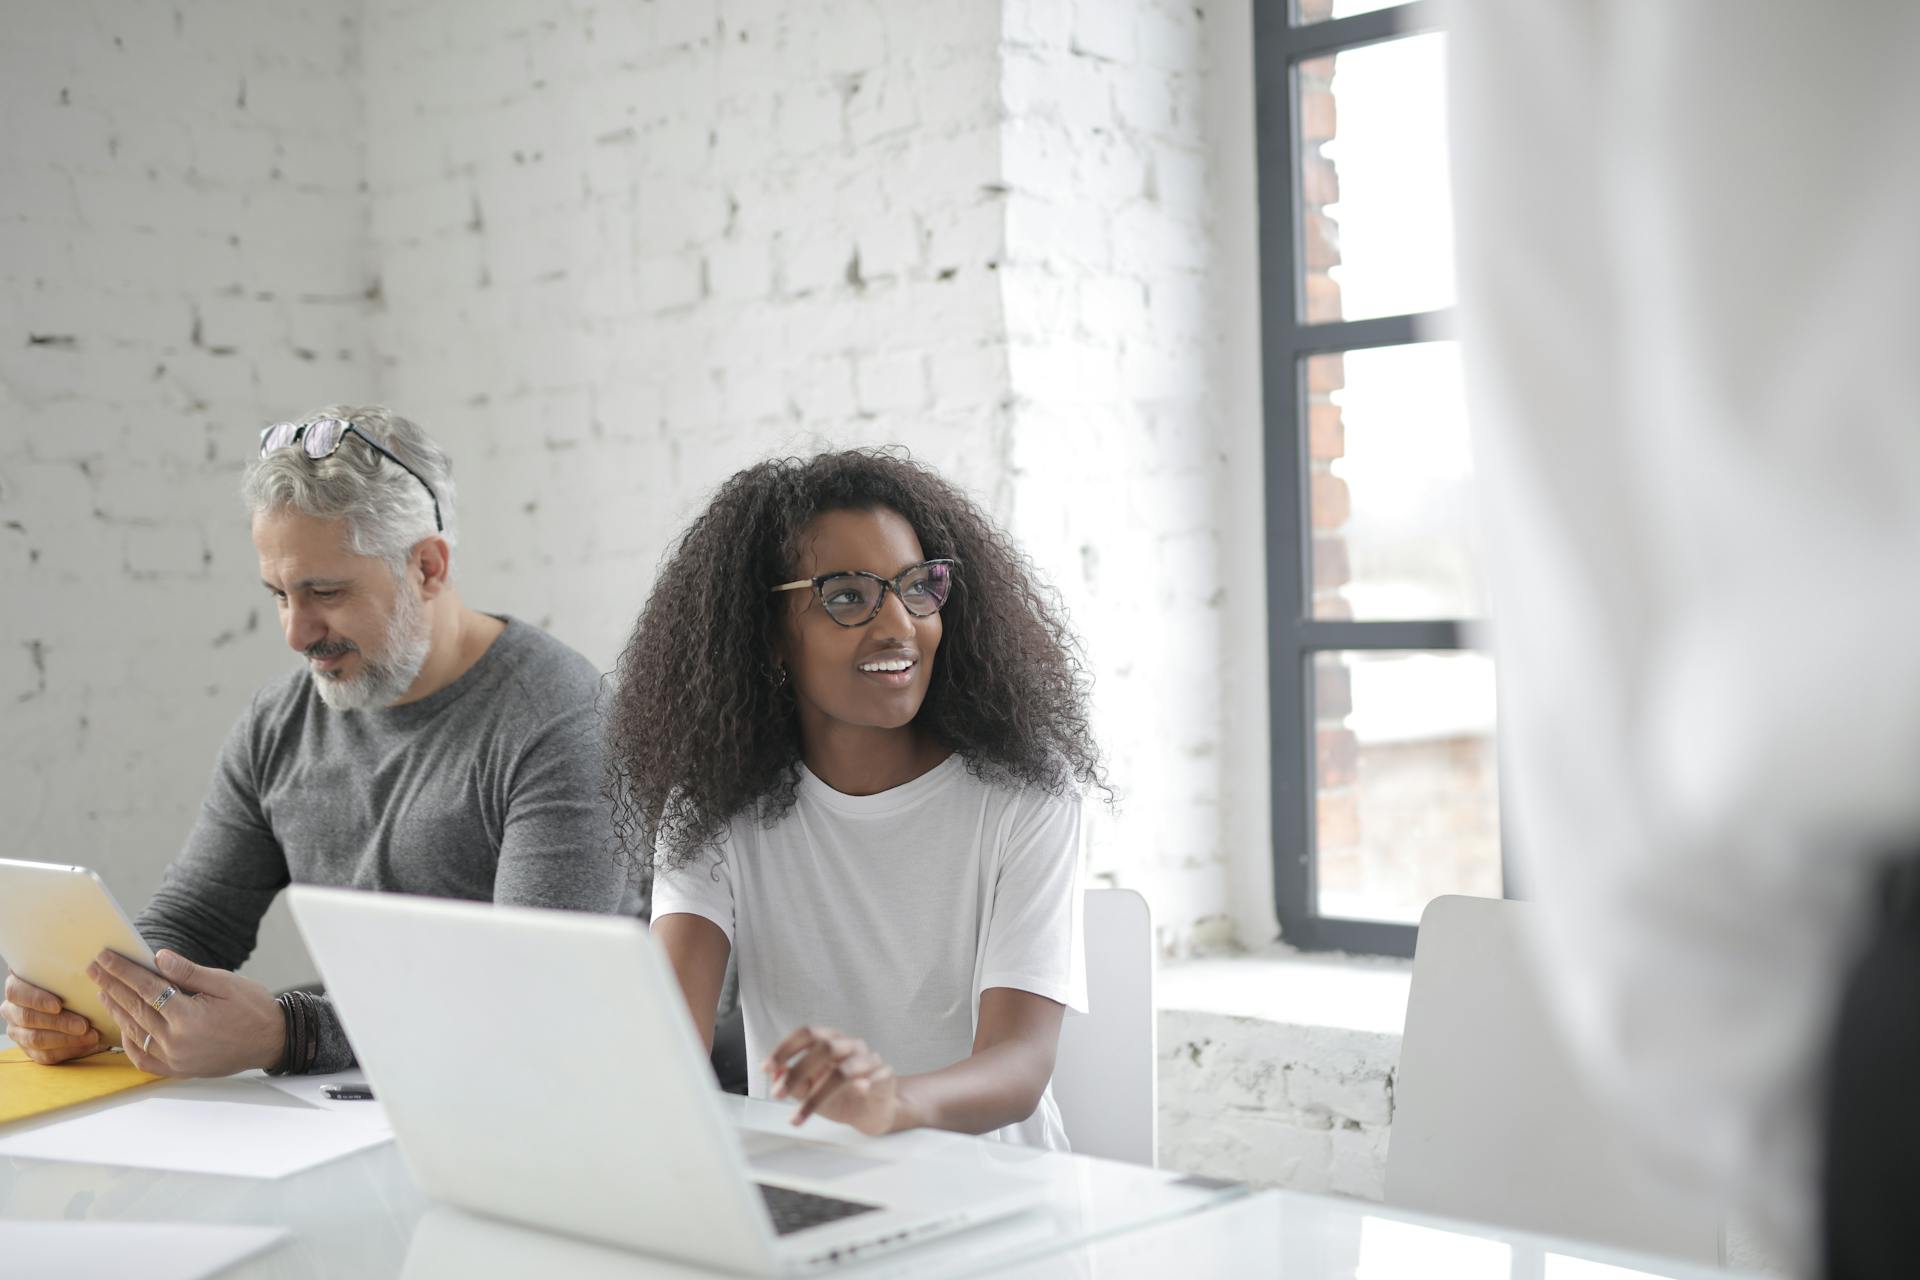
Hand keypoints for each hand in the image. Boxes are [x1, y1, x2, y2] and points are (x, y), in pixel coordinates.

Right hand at [2, 971, 101, 1062]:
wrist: (74, 1006)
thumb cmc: (69, 986)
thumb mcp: (66, 978)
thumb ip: (67, 974)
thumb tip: (91, 972)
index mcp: (15, 988)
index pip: (16, 992)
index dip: (36, 999)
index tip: (58, 1005)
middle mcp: (12, 1010)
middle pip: (28, 1018)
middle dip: (59, 1023)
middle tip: (84, 1025)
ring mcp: (18, 1032)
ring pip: (36, 1039)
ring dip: (66, 1039)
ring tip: (91, 1036)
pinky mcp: (30, 1050)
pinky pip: (45, 1055)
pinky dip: (68, 1050)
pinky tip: (87, 1045)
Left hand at [89, 949, 285, 1077]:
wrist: (273, 1041)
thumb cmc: (254, 1009)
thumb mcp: (226, 982)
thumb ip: (189, 972)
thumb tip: (158, 957)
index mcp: (190, 1018)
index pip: (147, 988)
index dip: (124, 970)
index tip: (106, 957)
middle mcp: (177, 1042)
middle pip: (135, 1008)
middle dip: (112, 985)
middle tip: (95, 969)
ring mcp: (175, 1059)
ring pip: (134, 1031)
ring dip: (117, 1009)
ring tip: (104, 991)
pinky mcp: (177, 1070)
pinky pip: (142, 1057)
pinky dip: (129, 1041)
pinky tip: (123, 1025)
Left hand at [764, 1025, 900, 1134]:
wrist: (872, 1112)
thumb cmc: (840, 1096)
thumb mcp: (810, 1091)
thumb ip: (794, 1082)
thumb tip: (775, 1075)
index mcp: (831, 1042)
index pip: (808, 1034)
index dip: (786, 1048)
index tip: (767, 1067)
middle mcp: (851, 1046)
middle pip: (825, 1048)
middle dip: (798, 1072)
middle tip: (778, 1094)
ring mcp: (870, 1060)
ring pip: (845, 1070)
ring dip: (817, 1095)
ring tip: (800, 1115)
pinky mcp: (886, 1077)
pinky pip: (877, 1078)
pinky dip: (866, 1084)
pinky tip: (858, 1091)